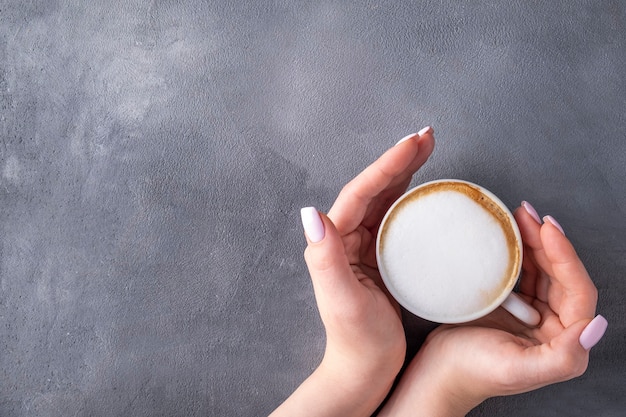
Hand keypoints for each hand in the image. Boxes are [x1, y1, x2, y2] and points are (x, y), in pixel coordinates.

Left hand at [270, 127, 434, 416]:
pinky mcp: (384, 258)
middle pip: (376, 188)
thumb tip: (311, 213)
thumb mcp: (341, 300)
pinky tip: (430, 193)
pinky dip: (414, 200)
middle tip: (428, 137)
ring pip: (388, 199)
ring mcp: (368, 246)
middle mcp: (349, 238)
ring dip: (408, 174)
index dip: (387, 164)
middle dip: (400, 160)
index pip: (361, 192)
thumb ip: (325, 257)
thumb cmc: (356, 339)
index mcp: (337, 241)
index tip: (413, 143)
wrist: (366, 368)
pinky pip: (400, 220)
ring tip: (429, 151)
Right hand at [379, 201, 607, 416]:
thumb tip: (594, 326)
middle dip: (548, 241)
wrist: (437, 371)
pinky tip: (509, 235)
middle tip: (529, 214)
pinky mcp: (511, 305)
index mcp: (564, 344)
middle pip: (560, 275)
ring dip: (534, 241)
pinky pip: (520, 272)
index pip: (578, 292)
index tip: (548, 228)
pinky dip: (517, 252)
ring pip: (542, 270)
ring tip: (520, 216)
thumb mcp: (518, 369)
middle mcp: (553, 327)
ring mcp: (532, 314)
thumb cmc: (472, 372)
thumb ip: (563, 356)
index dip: (566, 257)